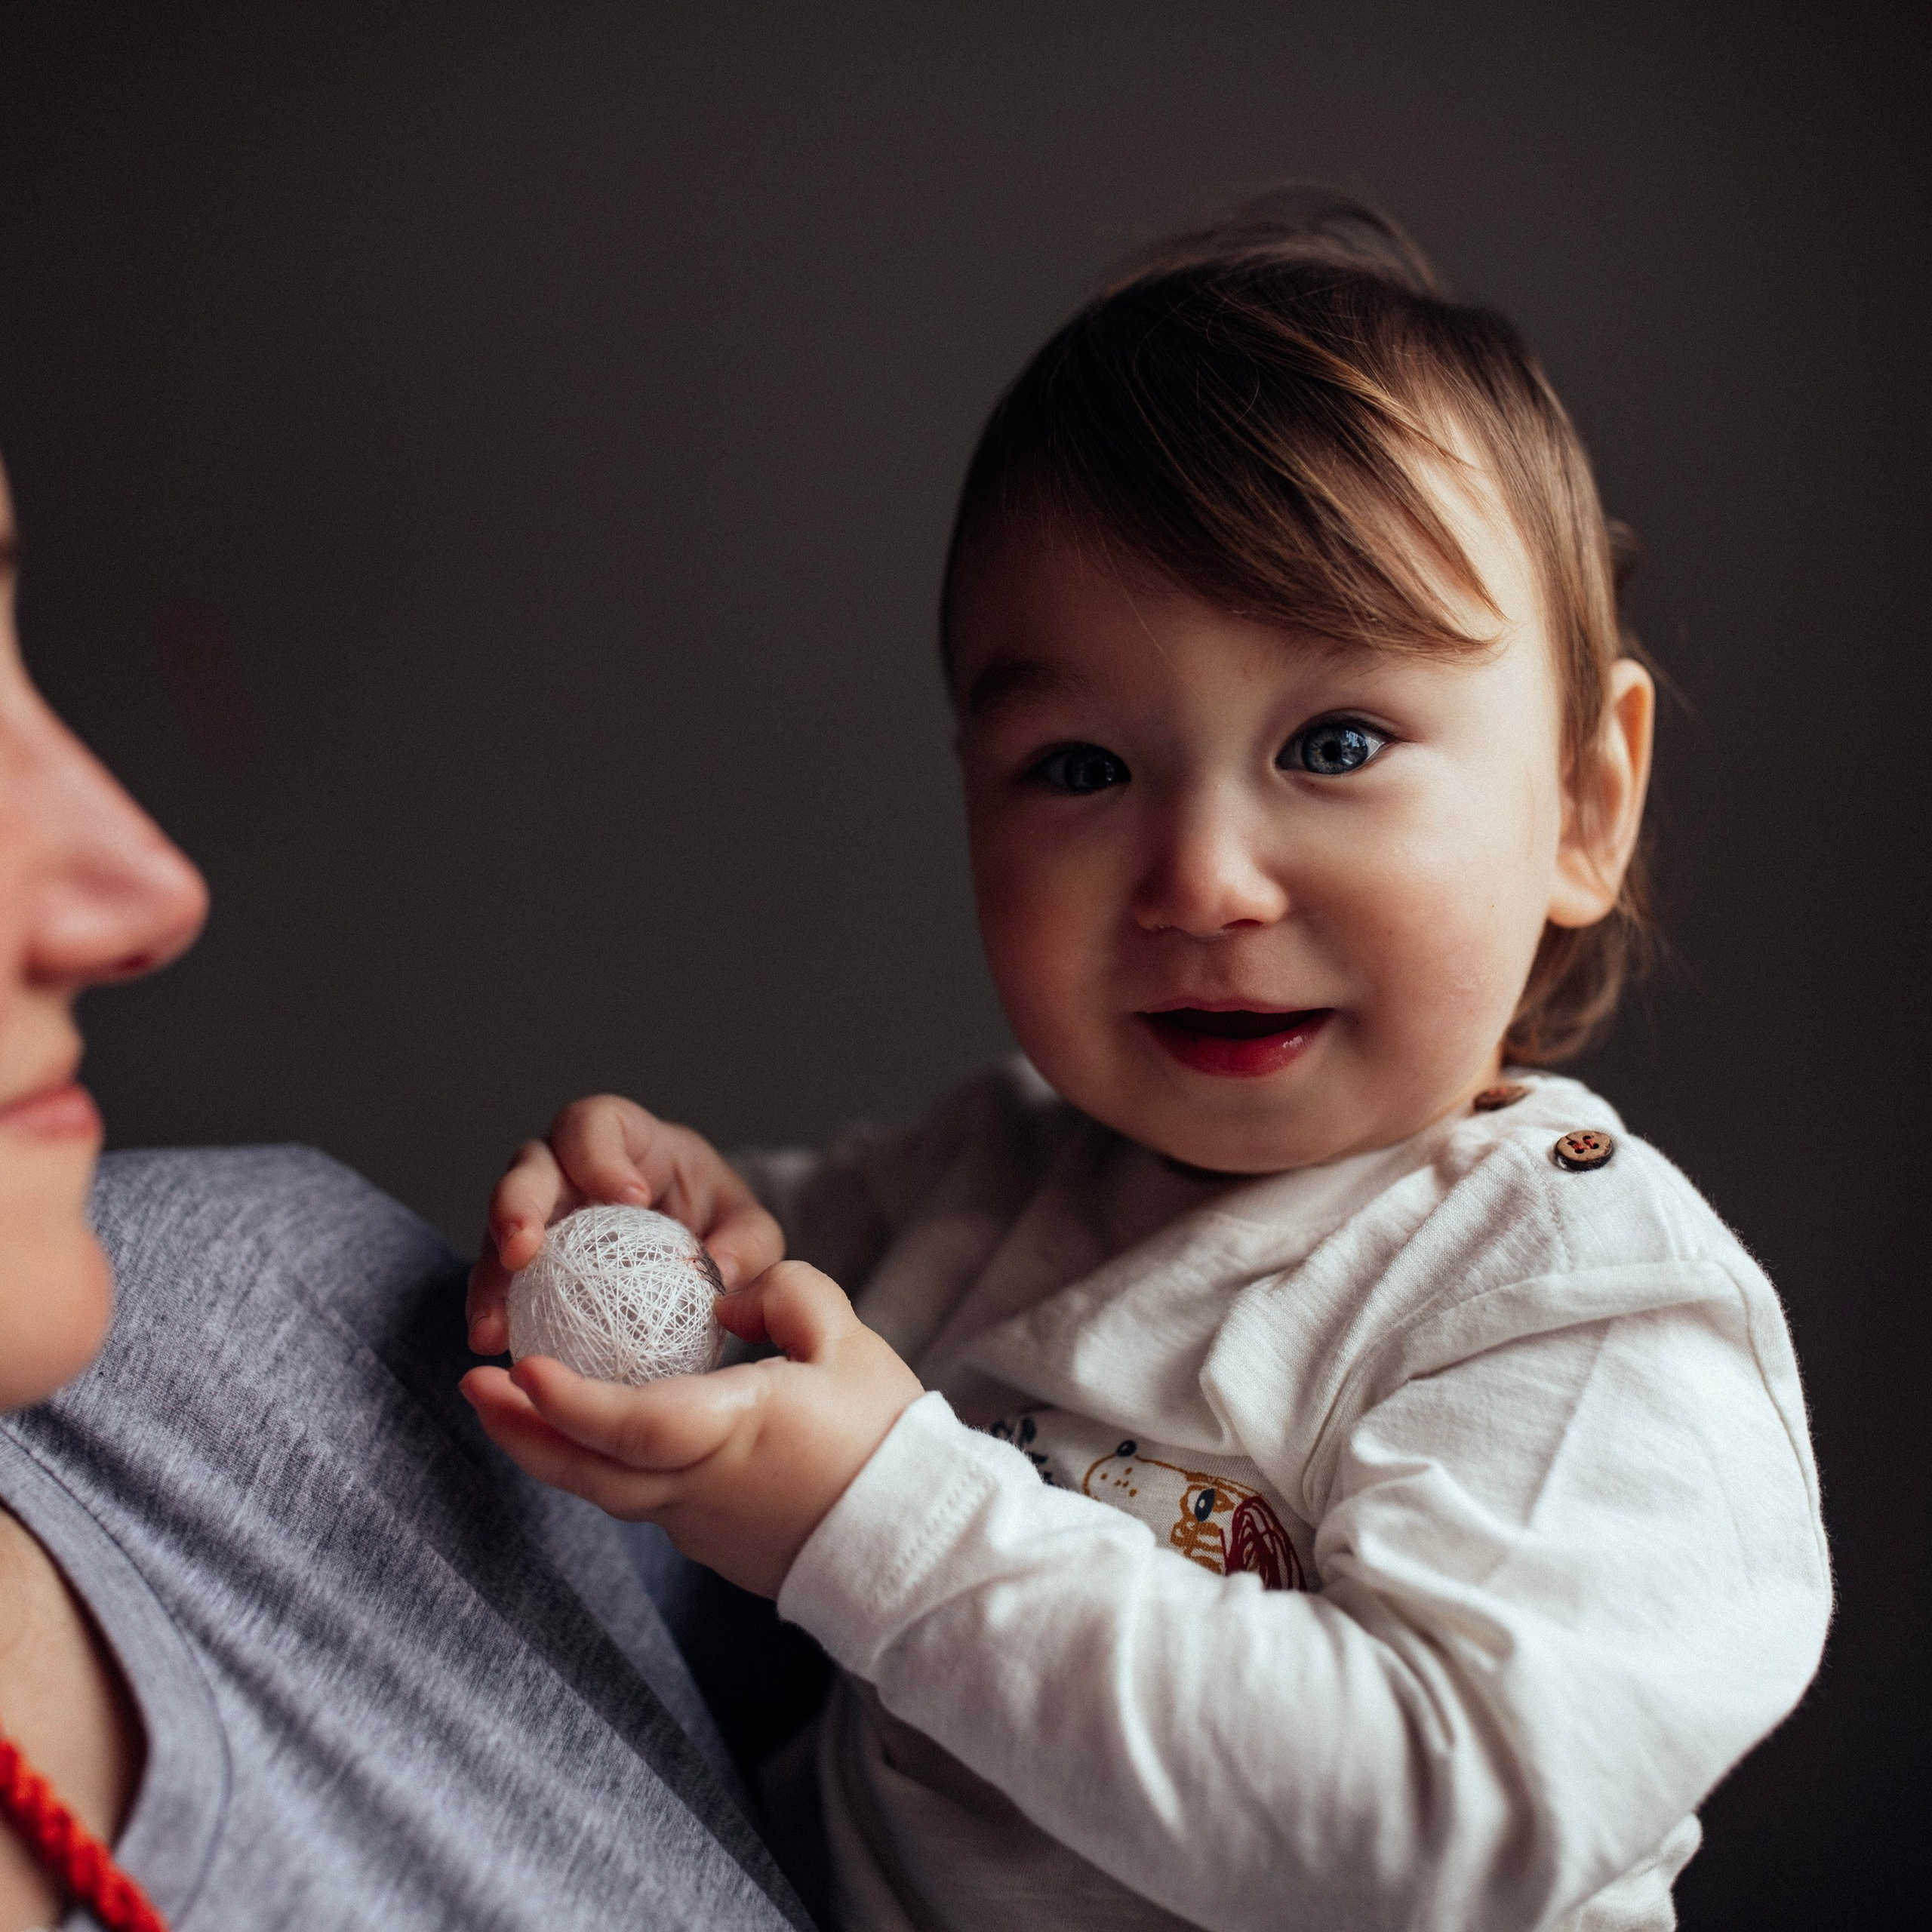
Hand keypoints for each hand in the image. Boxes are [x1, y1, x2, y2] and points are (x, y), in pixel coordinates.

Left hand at [459, 1260, 923, 1596]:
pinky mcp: (706, 1541)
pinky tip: (585, 1433)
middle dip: (521, 1428)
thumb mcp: (848, 1343)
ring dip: (547, 1447)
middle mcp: (699, 1488)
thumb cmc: (886, 1438)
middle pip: (587, 1471)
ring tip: (508, 1405)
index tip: (522, 1368)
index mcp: (734, 1434)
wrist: (913, 1543)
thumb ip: (785, 1296)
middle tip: (472, 1384)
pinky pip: (635, 1499)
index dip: (570, 1400)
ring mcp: (697, 1524)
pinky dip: (594, 1463)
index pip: (631, 1424)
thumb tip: (727, 1299)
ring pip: (603, 1489)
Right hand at [466, 1094, 783, 1355]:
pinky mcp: (527, 1258)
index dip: (600, 1153)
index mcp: (626, 1139)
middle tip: (524, 1250)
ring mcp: (542, 1210)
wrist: (694, 1252)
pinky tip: (493, 1341)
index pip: (597, 1124)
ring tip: (493, 1323)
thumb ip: (747, 1244)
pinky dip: (491, 1307)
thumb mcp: (748, 1227)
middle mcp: (569, 1165)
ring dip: (492, 1272)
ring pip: (502, 1225)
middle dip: (519, 1203)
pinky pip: (498, 1277)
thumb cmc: (718, 1222)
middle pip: (530, 1166)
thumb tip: (720, 1273)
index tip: (626, 1197)